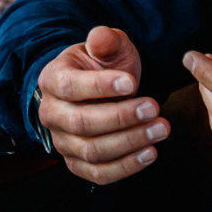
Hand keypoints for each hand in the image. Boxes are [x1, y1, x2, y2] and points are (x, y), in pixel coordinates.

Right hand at [35, 26, 169, 184]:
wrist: (100, 90)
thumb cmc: (102, 66)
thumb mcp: (107, 47)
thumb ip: (105, 40)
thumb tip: (100, 37)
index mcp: (52, 79)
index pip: (71, 86)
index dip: (100, 86)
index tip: (132, 83)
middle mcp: (51, 113)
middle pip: (82, 122)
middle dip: (121, 117)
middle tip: (154, 108)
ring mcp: (62, 142)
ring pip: (92, 151)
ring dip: (129, 142)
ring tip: (160, 129)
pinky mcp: (77, 164)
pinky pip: (99, 174)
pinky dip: (126, 167)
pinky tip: (150, 153)